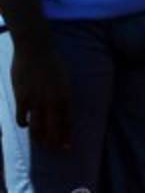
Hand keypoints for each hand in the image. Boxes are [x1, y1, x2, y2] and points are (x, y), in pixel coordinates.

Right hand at [11, 34, 70, 148]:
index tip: (67, 147)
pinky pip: (23, 118)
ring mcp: (36, 100)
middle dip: (54, 142)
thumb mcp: (63, 79)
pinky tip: (26, 125)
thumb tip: (61, 108)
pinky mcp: (22, 98)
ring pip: (37, 127)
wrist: (35, 49)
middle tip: (54, 150)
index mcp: (65, 95)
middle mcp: (52, 101)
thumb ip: (61, 94)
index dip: (66, 136)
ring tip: (41, 143)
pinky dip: (24, 124)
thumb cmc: (52, 61)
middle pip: (53, 128)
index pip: (67, 121)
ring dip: (39, 137)